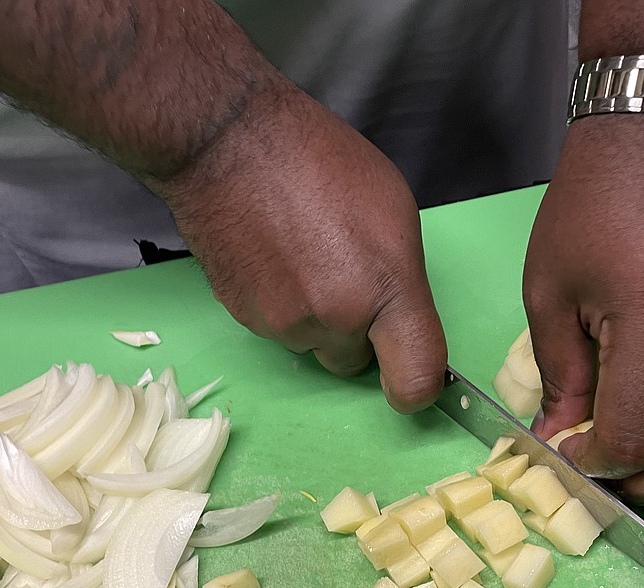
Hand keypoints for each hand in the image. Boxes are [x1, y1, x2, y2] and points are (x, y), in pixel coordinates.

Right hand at [158, 81, 446, 412]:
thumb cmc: (315, 158)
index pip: (415, 379)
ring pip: (313, 344)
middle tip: (344, 274)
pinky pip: (277, 330)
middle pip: (355, 362)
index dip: (418, 388)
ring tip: (303, 252)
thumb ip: (401, 279)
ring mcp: (283, 323)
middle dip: (356, 334)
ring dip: (315, 317)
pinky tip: (275, 256)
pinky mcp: (244, 320)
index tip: (413, 378)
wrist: (225, 142)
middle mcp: (335, 318)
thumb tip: (398, 318)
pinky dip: (280, 305)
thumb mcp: (392, 208)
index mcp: (385, 289)